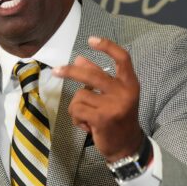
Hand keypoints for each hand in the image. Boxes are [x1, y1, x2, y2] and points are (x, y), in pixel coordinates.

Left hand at [52, 36, 143, 162]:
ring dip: (78, 107)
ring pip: (80, 95)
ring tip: (88, 117)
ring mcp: (114, 105)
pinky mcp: (102, 118)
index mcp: (130, 83)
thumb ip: (98, 76)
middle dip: (71, 72)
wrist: (126, 146)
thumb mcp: (113, 95)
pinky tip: (88, 126)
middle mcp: (125, 92)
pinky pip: (77, 109)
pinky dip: (77, 118)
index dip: (107, 46)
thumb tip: (79, 59)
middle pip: (92, 74)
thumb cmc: (117, 117)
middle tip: (56, 71)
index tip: (91, 39)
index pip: (122, 58)